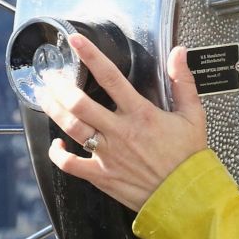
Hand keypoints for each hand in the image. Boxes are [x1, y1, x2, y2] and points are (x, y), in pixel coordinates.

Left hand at [38, 34, 207, 211]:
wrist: (187, 196)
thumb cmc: (189, 158)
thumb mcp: (193, 115)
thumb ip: (183, 82)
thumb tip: (179, 53)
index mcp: (141, 114)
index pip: (111, 78)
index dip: (91, 56)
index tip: (76, 42)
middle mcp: (120, 132)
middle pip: (80, 103)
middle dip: (60, 85)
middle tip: (50, 75)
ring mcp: (108, 154)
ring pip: (71, 127)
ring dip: (54, 110)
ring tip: (45, 97)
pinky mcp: (102, 175)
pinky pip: (71, 164)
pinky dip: (58, 154)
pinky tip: (56, 144)